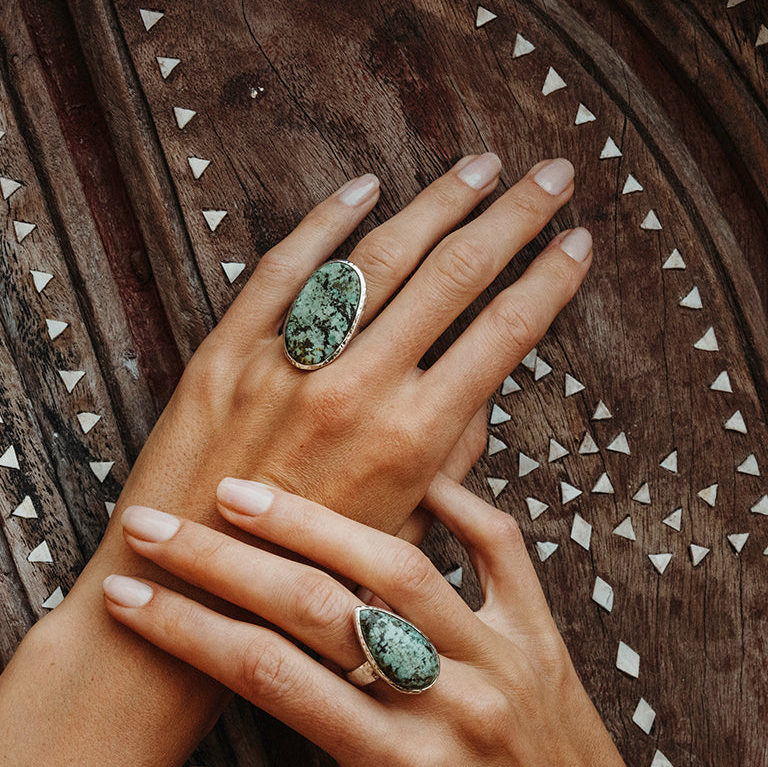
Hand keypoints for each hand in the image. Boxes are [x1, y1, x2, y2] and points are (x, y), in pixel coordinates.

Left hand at [65, 155, 589, 620]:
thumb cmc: (302, 581)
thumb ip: (446, 457)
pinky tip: (363, 189)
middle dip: (514, 215)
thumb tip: (477, 386)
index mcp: (412, 441)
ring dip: (437, 203)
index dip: (549, 281)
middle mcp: (356, 391)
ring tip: (480, 167)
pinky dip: (323, 223)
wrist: (188, 599)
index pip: (503, 334)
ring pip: (377, 258)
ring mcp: (287, 366)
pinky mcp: (225, 356)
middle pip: (453, 276)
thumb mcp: (402, 534)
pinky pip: (282, 271)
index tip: (579, 242)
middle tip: (553, 172)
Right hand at [100, 473, 670, 766]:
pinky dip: (452, 500)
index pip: (269, 678)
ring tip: (240, 490)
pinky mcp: (545, 633)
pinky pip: (499, 547)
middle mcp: (452, 704)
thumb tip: (289, 654)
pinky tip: (403, 470)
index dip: (186, 632)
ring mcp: (504, 658)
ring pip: (397, 566)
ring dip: (309, 522)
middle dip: (220, 564)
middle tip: (153, 528)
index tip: (126, 599)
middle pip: (316, 611)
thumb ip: (338, 736)